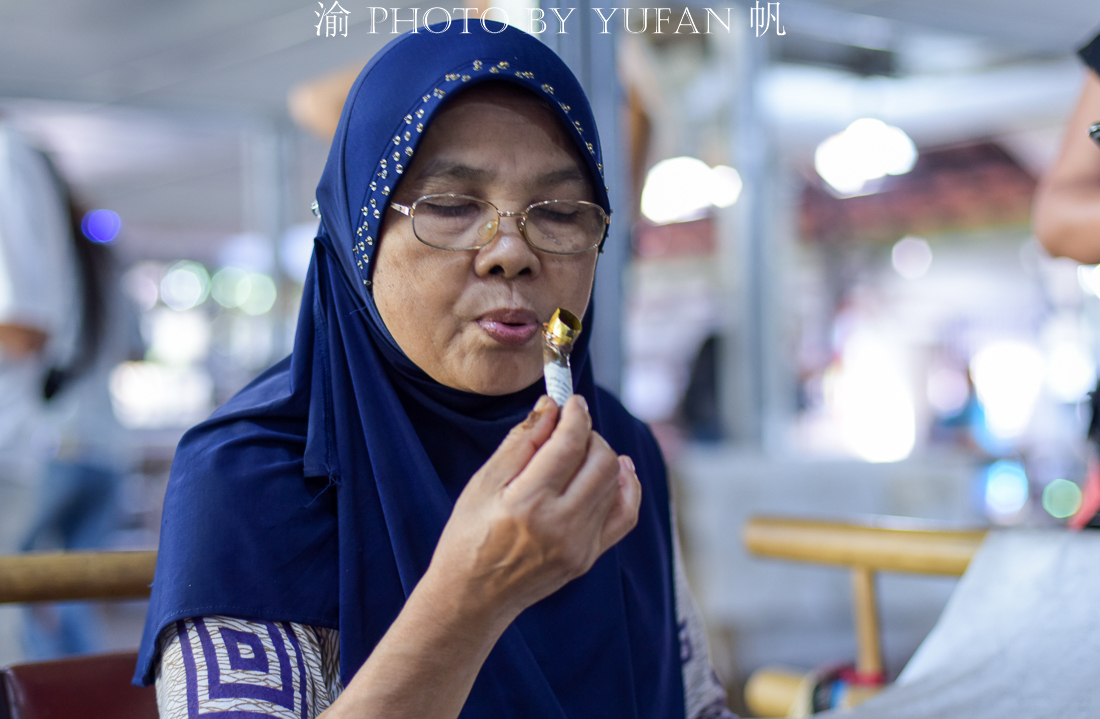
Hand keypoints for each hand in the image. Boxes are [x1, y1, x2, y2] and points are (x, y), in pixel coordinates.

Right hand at [426, 394, 641, 624]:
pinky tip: (618, 471)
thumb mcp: (483, 483)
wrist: (473, 596)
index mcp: (528, 503)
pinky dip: (626, 487)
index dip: (575, 414)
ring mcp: (580, 545)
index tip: (571, 400)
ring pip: (614, 483)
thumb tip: (551, 405)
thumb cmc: (469, 536)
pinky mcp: (589, 558)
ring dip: (602, 456)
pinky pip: (624, 515)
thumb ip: (521, 441)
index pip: (569, 444)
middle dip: (590, 434)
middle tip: (570, 428)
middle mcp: (560, 525)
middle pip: (600, 461)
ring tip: (579, 451)